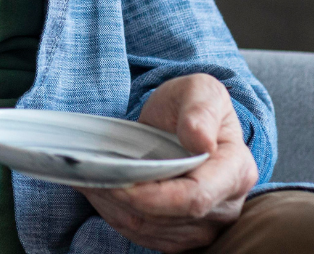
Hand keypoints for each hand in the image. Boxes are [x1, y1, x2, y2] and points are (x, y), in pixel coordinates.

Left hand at [77, 74, 258, 252]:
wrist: (186, 118)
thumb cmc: (193, 101)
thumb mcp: (200, 90)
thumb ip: (201, 110)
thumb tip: (202, 142)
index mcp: (235, 169)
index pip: (196, 197)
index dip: (156, 196)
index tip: (122, 181)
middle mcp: (227, 204)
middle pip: (171, 218)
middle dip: (128, 200)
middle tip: (92, 175)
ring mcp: (208, 223)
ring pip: (155, 231)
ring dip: (117, 209)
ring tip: (90, 180)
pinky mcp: (186, 231)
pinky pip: (149, 236)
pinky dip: (119, 216)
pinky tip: (101, 192)